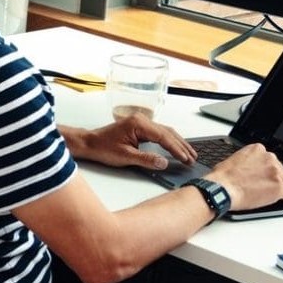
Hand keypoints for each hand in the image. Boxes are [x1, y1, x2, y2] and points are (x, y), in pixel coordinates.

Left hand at [69, 112, 197, 169]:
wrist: (90, 143)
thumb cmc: (103, 148)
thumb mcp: (125, 156)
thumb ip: (146, 159)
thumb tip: (164, 163)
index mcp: (139, 124)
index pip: (163, 136)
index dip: (177, 149)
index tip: (186, 159)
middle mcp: (142, 120)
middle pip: (167, 132)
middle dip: (181, 145)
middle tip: (193, 158)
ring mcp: (141, 122)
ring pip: (165, 132)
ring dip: (177, 143)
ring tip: (189, 154)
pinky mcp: (140, 127)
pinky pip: (159, 133)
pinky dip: (169, 141)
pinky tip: (176, 147)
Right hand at [207, 143, 282, 209]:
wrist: (222, 188)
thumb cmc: (223, 176)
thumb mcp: (236, 159)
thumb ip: (248, 161)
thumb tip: (250, 168)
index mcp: (258, 150)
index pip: (272, 159)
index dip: (273, 168)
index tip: (274, 173)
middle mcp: (269, 159)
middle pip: (281, 169)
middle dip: (281, 177)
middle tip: (280, 184)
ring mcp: (275, 173)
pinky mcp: (278, 188)